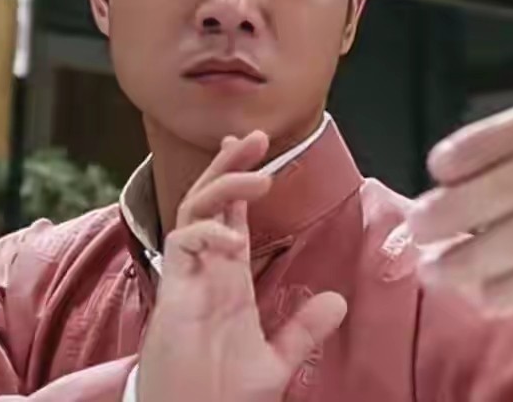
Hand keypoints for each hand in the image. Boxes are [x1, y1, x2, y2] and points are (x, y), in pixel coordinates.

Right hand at [137, 131, 347, 401]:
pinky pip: (183, 243)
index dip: (241, 182)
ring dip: (224, 185)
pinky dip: (207, 231)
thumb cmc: (223, 394)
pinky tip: (231, 236)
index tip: (258, 151)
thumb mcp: (276, 359)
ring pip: (195, 209)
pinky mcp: (174, 292)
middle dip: (230, 165)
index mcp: (228, 279)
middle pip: (210, 200)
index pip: (231, 215)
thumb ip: (302, 329)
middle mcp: (206, 269)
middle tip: (254, 137)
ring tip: (258, 175)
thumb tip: (337, 301)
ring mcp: (189, 277)